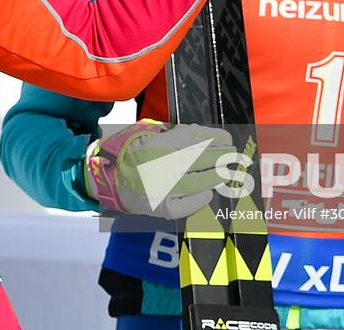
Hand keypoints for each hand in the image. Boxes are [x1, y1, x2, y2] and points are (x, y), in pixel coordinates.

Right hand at [83, 119, 233, 219]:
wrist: (111, 180)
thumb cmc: (136, 155)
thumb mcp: (152, 136)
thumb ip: (178, 135)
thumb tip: (208, 136)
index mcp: (156, 144)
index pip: (195, 139)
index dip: (216, 138)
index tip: (227, 139)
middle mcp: (158, 165)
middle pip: (200, 159)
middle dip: (221, 157)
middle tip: (233, 157)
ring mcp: (159, 188)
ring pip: (197, 183)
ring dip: (215, 178)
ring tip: (224, 174)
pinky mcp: (159, 208)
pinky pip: (186, 206)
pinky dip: (200, 200)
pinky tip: (207, 194)